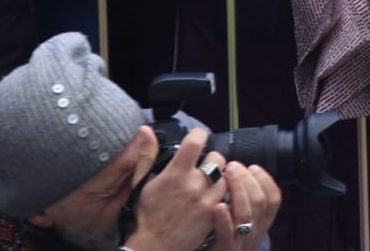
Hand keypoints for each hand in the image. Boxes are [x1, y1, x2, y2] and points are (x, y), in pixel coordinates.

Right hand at [127, 126, 227, 250]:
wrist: (155, 247)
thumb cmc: (147, 216)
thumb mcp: (142, 184)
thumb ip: (147, 155)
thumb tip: (145, 130)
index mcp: (176, 174)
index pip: (196, 141)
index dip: (198, 135)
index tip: (196, 138)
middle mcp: (194, 184)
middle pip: (216, 157)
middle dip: (210, 159)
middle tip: (201, 166)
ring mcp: (207, 200)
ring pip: (225, 176)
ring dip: (218, 177)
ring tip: (205, 184)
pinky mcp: (214, 214)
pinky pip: (227, 196)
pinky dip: (221, 194)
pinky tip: (209, 197)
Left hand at [221, 160, 281, 245]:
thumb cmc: (225, 241)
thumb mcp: (243, 224)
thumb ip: (245, 202)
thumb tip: (241, 173)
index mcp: (261, 223)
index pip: (274, 199)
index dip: (266, 180)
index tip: (253, 167)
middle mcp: (254, 232)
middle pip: (260, 202)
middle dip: (248, 179)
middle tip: (234, 166)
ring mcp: (240, 241)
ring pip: (246, 215)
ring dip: (238, 191)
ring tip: (226, 175)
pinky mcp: (224, 249)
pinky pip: (227, 233)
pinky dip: (224, 218)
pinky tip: (218, 205)